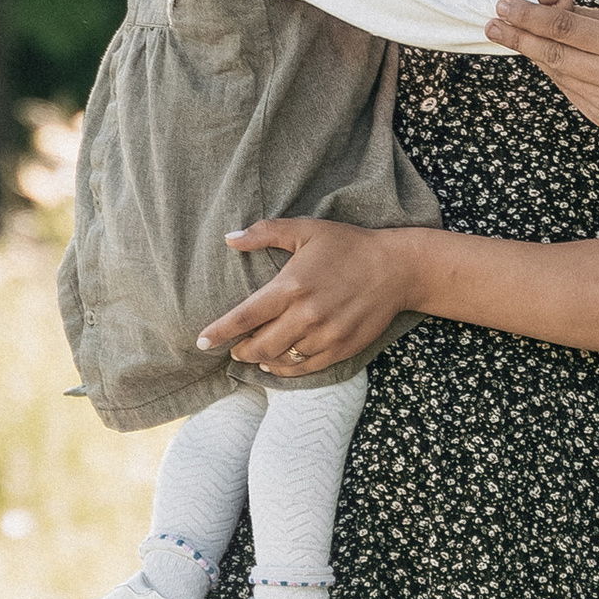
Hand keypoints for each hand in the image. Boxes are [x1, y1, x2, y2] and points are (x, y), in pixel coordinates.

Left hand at [200, 219, 416, 372]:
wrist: (396, 268)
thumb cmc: (348, 245)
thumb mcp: (307, 229)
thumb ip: (265, 232)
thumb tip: (228, 239)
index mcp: (292, 286)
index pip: (245, 316)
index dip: (220, 331)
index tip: (201, 342)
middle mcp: (306, 315)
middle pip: (259, 344)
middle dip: (240, 350)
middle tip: (233, 349)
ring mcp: (325, 335)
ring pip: (281, 359)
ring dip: (262, 359)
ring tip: (255, 354)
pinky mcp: (341, 348)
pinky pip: (305, 367)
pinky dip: (286, 369)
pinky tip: (277, 363)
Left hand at [490, 0, 598, 134]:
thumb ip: (588, 18)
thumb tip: (545, 7)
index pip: (565, 30)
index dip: (530, 18)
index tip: (505, 6)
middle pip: (553, 56)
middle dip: (518, 38)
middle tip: (492, 24)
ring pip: (557, 74)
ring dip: (533, 54)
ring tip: (512, 35)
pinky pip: (569, 90)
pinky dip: (555, 71)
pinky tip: (546, 57)